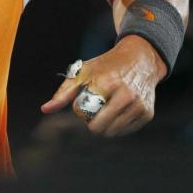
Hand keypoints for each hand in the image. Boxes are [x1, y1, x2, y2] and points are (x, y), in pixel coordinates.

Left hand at [40, 36, 165, 136]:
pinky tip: (117, 111)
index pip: (83, 112)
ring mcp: (138, 105)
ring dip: (104, 126)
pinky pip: (125, 131)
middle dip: (91, 123)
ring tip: (104, 110)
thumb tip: (45, 109)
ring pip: (112, 132)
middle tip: (92, 110)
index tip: (82, 100)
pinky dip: (118, 126)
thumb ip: (63, 93)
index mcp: (107, 83)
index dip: (78, 110)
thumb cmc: (106, 66)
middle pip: (98, 127)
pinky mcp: (147, 113)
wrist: (140, 60)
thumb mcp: (82, 73)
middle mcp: (126, 95)